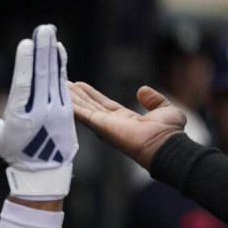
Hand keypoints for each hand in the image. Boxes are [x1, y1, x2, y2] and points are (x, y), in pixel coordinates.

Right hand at [0, 25, 77, 198]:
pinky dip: (60, 65)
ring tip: (50, 32)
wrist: (44, 171)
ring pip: (53, 76)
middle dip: (42, 50)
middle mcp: (40, 112)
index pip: (23, 86)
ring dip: (51, 53)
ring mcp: (55, 110)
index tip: (26, 44)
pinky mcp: (66, 110)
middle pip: (41, 76)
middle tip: (43, 29)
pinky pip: (62, 83)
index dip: (25, 64)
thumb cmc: (14, 154)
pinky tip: (58, 50)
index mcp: (20, 118)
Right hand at [69, 82, 185, 168]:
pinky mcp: (101, 126)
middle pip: (89, 105)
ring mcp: (104, 125)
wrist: (165, 144)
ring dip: (70, 98)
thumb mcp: (164, 109)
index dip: (90, 94)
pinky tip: (62, 98)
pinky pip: (83, 114)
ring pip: (83, 108)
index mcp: (124, 119)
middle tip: (62, 83)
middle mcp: (111, 123)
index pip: (102, 104)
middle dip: (76, 95)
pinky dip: (72, 106)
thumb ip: (153, 100)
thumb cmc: (169, 133)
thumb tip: (141, 90)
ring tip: (59, 86)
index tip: (79, 85)